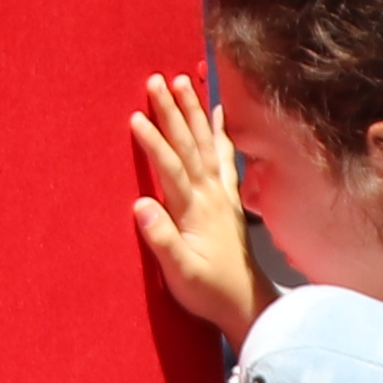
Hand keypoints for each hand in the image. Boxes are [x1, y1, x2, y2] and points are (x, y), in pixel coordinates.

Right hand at [127, 71, 266, 348]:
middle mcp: (210, 195)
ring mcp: (221, 194)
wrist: (247, 302)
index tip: (136, 117)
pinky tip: (218, 112)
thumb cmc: (209, 291)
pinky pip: (224, 156)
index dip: (153, 141)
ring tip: (183, 80)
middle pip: (189, 144)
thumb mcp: (180, 273)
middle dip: (172, 111)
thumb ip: (162, 240)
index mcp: (194, 210)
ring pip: (205, 142)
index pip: (171, 167)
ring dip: (192, 111)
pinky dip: (220, 131)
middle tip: (156, 80)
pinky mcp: (228, 198)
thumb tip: (141, 205)